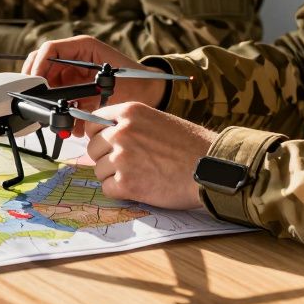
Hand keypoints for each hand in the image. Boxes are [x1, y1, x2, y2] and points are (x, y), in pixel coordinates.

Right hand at [24, 35, 166, 135]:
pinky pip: (60, 97)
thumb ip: (83, 93)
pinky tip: (69, 124)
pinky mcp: (76, 86)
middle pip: (43, 65)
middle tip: (37, 102)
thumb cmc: (136, 82)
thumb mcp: (108, 86)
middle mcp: (75, 57)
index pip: (50, 49)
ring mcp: (74, 71)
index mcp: (83, 47)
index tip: (35, 83)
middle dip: (38, 85)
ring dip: (50, 101)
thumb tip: (63, 106)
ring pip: (49, 84)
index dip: (38, 65)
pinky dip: (61, 111)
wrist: (150, 92)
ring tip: (57, 118)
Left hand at [84, 102, 215, 209]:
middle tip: (126, 164)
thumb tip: (108, 135)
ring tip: (138, 175)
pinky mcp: (126, 183)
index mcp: (130, 112)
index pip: (93, 121)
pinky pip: (107, 188)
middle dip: (105, 157)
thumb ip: (132, 125)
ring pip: (99, 170)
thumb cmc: (192, 145)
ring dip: (113, 175)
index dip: (97, 134)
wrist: (211, 168)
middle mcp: (121, 132)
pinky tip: (138, 187)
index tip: (104, 143)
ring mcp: (122, 158)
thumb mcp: (158, 120)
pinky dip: (119, 191)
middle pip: (93, 147)